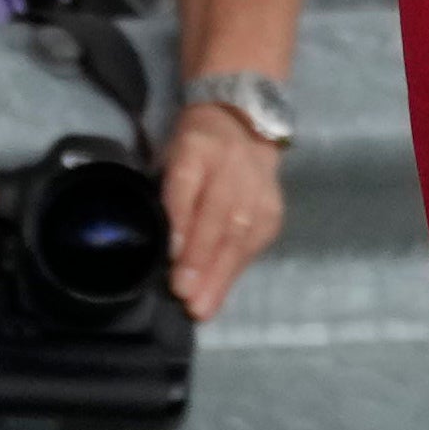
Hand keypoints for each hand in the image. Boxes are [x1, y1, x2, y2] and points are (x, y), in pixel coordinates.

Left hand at [165, 103, 279, 313]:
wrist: (243, 123)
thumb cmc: (194, 149)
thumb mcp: (170, 157)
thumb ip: (163, 194)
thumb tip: (155, 247)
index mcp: (196, 146)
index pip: (186, 183)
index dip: (180, 220)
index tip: (171, 255)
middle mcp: (230, 165)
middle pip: (216, 215)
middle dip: (201, 259)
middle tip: (184, 294)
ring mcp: (257, 186)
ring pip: (240, 234)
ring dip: (220, 273)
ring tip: (202, 306)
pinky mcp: (273, 207)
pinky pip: (254, 243)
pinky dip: (235, 270)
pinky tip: (221, 292)